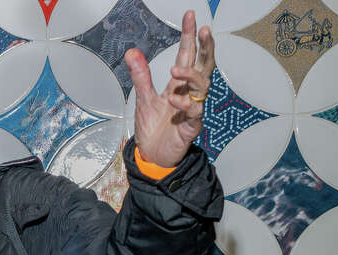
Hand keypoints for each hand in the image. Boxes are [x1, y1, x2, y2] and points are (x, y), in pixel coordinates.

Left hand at [126, 10, 214, 167]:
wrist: (152, 155)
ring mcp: (193, 108)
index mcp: (178, 84)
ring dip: (191, 75)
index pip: (188, 55)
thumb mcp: (143, 98)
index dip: (189, 36)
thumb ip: (141, 76)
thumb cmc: (153, 127)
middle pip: (205, 65)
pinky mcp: (192, 125)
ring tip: (175, 70)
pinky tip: (174, 100)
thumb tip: (132, 52)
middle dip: (206, 47)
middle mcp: (189, 93)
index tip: (190, 16)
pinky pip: (195, 111)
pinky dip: (185, 104)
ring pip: (203, 85)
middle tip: (203, 29)